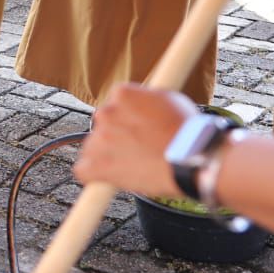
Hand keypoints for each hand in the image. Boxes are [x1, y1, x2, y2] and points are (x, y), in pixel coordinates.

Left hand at [74, 83, 198, 199]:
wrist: (191, 157)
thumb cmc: (188, 131)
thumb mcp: (170, 99)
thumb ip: (147, 99)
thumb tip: (145, 103)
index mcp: (122, 94)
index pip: (114, 105)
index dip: (126, 120)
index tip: (138, 131)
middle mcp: (106, 112)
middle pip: (102, 126)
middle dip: (116, 138)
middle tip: (138, 150)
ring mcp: (99, 138)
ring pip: (92, 148)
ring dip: (106, 156)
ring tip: (133, 166)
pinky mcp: (96, 164)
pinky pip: (83, 170)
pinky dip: (93, 176)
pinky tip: (109, 179)